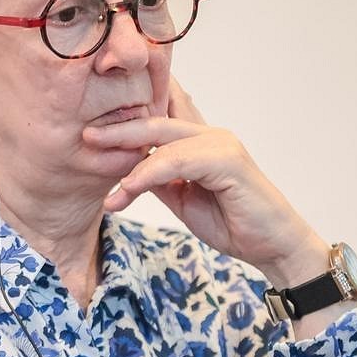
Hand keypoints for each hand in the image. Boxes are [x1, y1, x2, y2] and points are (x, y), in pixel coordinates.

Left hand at [85, 76, 329, 288]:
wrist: (271, 245)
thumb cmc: (231, 221)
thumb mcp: (182, 197)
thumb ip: (158, 177)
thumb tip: (126, 168)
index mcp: (200, 139)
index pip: (162, 110)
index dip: (130, 110)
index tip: (94, 121)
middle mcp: (210, 134)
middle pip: (155, 116)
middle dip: (116, 125)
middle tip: (85, 134)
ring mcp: (220, 143)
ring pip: (162, 135)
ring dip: (125, 150)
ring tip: (94, 160)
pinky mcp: (227, 159)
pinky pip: (176, 160)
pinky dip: (148, 172)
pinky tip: (126, 188)